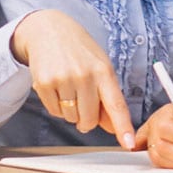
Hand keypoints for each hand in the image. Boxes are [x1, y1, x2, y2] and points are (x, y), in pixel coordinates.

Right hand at [11, 10, 135, 146]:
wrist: (48, 29)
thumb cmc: (79, 51)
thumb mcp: (99, 67)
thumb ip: (107, 97)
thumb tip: (111, 127)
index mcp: (104, 71)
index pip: (116, 105)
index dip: (123, 127)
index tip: (128, 143)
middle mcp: (85, 75)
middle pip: (90, 119)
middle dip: (87, 118)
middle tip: (82, 101)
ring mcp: (64, 79)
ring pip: (71, 118)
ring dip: (70, 111)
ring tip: (68, 87)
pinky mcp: (45, 83)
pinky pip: (54, 112)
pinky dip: (56, 106)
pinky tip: (57, 86)